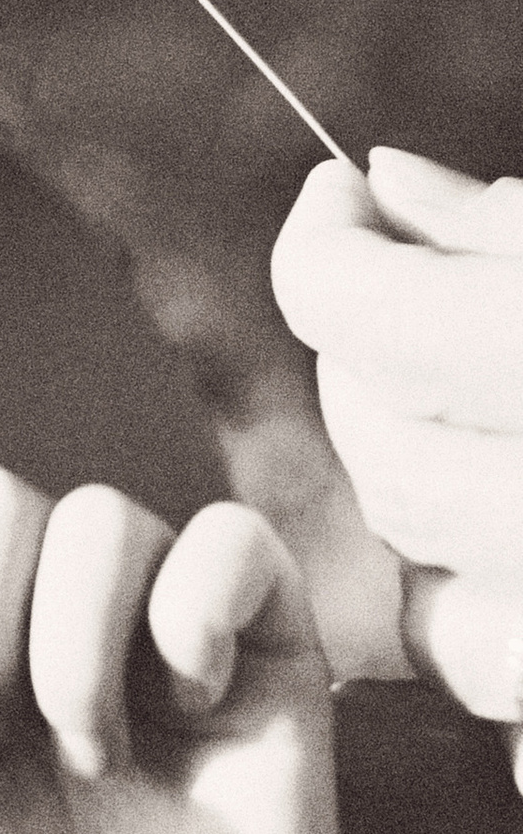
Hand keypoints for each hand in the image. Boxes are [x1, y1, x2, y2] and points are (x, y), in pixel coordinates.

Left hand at [271, 150, 522, 722]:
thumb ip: (506, 234)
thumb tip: (381, 183)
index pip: (352, 302)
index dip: (329, 240)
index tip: (344, 203)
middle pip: (378, 426)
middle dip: (381, 364)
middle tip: (425, 313)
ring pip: (413, 540)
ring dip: (423, 476)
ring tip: (483, 417)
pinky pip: (479, 651)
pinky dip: (481, 601)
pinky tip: (513, 535)